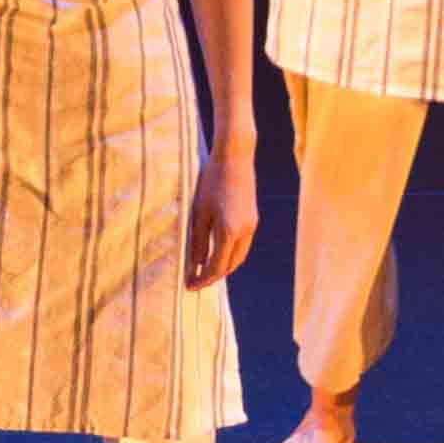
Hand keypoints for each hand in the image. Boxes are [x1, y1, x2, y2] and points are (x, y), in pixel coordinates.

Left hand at [184, 143, 258, 289]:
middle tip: (196, 281)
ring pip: (239, 256)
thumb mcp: (199, 212)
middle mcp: (245, 232)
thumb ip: (199, 240)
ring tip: (205, 269)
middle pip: (231, 265)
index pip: (217, 267)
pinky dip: (231, 253)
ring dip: (224, 266)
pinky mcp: (253, 218)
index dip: (203, 279)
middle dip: (214, 276)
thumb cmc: (211, 181)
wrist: (235, 156)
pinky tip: (218, 251)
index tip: (189, 286)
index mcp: (230, 232)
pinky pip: (243, 244)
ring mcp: (252, 225)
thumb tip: (197, 264)